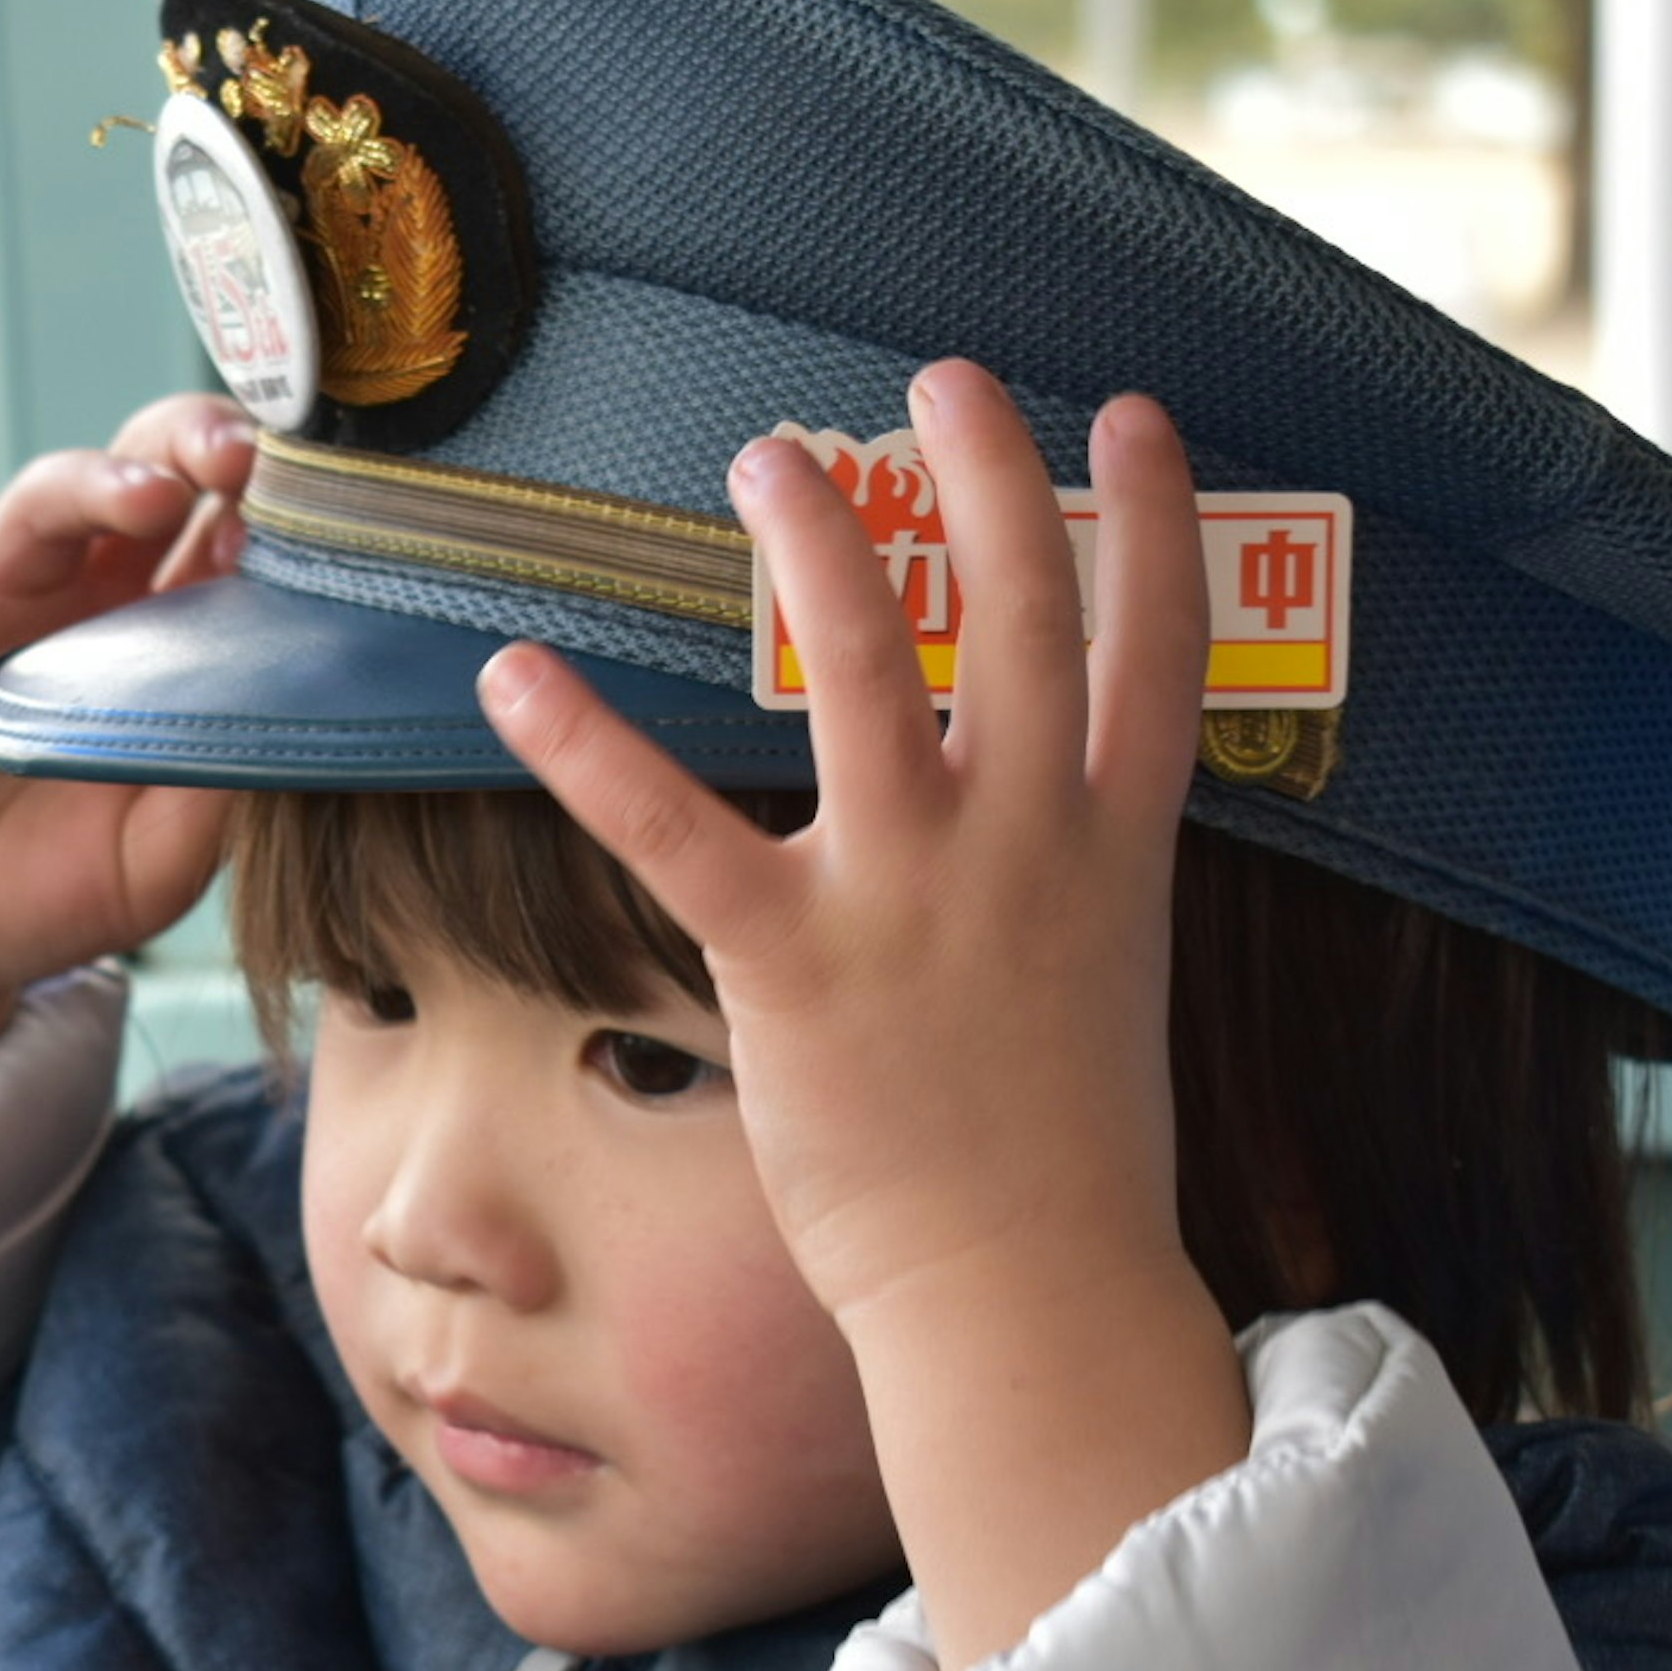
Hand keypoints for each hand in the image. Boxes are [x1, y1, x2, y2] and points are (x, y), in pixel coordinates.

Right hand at [0, 394, 253, 1136]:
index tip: (316, 508)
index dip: (268, 505)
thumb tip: (290, 725)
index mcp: (169, 639)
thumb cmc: (55, 888)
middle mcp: (87, 599)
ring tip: (151, 498)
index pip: (227, 533)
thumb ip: (220, 796)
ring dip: (99, 482)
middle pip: (147, 476)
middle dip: (196, 448)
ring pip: (47, 501)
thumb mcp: (163, 861)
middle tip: (242, 460)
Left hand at [475, 360, 1252, 1670]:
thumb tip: (1046, 843)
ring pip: (871, 665)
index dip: (1156, 520)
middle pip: (1024, 610)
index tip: (1140, 416)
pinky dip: (584, 743)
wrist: (1026, 1293)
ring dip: (817, 544)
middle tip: (939, 377)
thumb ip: (1074, 892)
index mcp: (1118, 849)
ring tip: (767, 451)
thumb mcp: (1102, 995)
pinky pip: (667, 826)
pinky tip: (511, 672)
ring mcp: (913, 892)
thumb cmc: (1061, 1166)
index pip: (1160, 648)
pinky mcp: (792, 958)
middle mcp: (1028, 843)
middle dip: (986, 474)